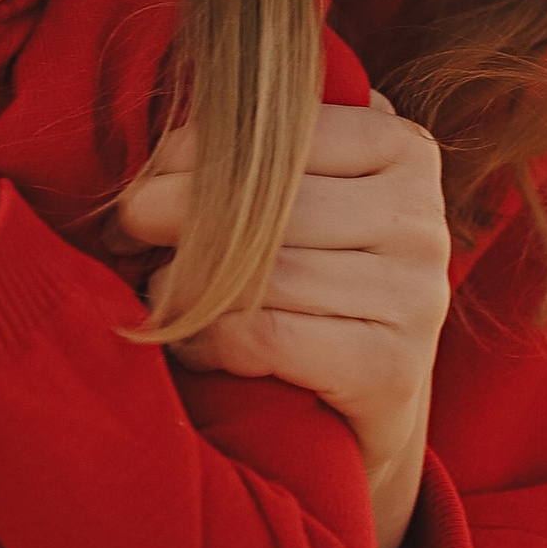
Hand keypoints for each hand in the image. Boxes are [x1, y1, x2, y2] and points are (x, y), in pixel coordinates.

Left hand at [117, 92, 449, 547]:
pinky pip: (265, 335)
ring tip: (163, 296)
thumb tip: (162, 146)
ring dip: (186, 286)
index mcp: (402, 149)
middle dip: (171, 214)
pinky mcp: (392, 369)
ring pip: (260, 271)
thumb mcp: (297, 202)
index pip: (277, 129)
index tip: (141, 186)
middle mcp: (420, 218)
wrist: (360, 418)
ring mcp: (417, 295)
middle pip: (264, 200)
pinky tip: (197, 347)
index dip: (189, 152)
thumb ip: (253, 154)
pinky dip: (211, 342)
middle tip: (125, 233)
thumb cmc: (309, 290)